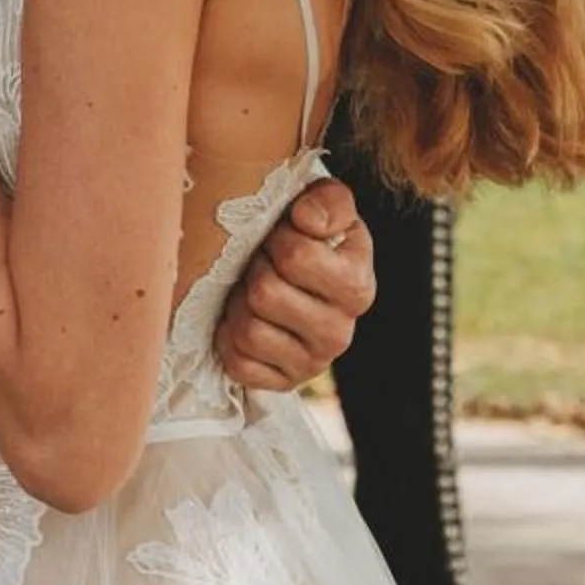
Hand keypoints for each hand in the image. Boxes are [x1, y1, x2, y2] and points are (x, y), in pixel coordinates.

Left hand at [214, 178, 376, 392]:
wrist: (299, 274)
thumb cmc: (309, 234)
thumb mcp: (326, 204)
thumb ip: (328, 200)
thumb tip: (307, 220)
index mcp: (356, 286)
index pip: (296, 256)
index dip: (276, 238)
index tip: (281, 236)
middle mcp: (340, 333)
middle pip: (265, 294)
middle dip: (253, 270)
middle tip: (261, 263)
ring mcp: (312, 364)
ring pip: (248, 331)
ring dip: (238, 304)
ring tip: (252, 290)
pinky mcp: (282, 383)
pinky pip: (238, 362)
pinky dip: (229, 338)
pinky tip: (243, 319)